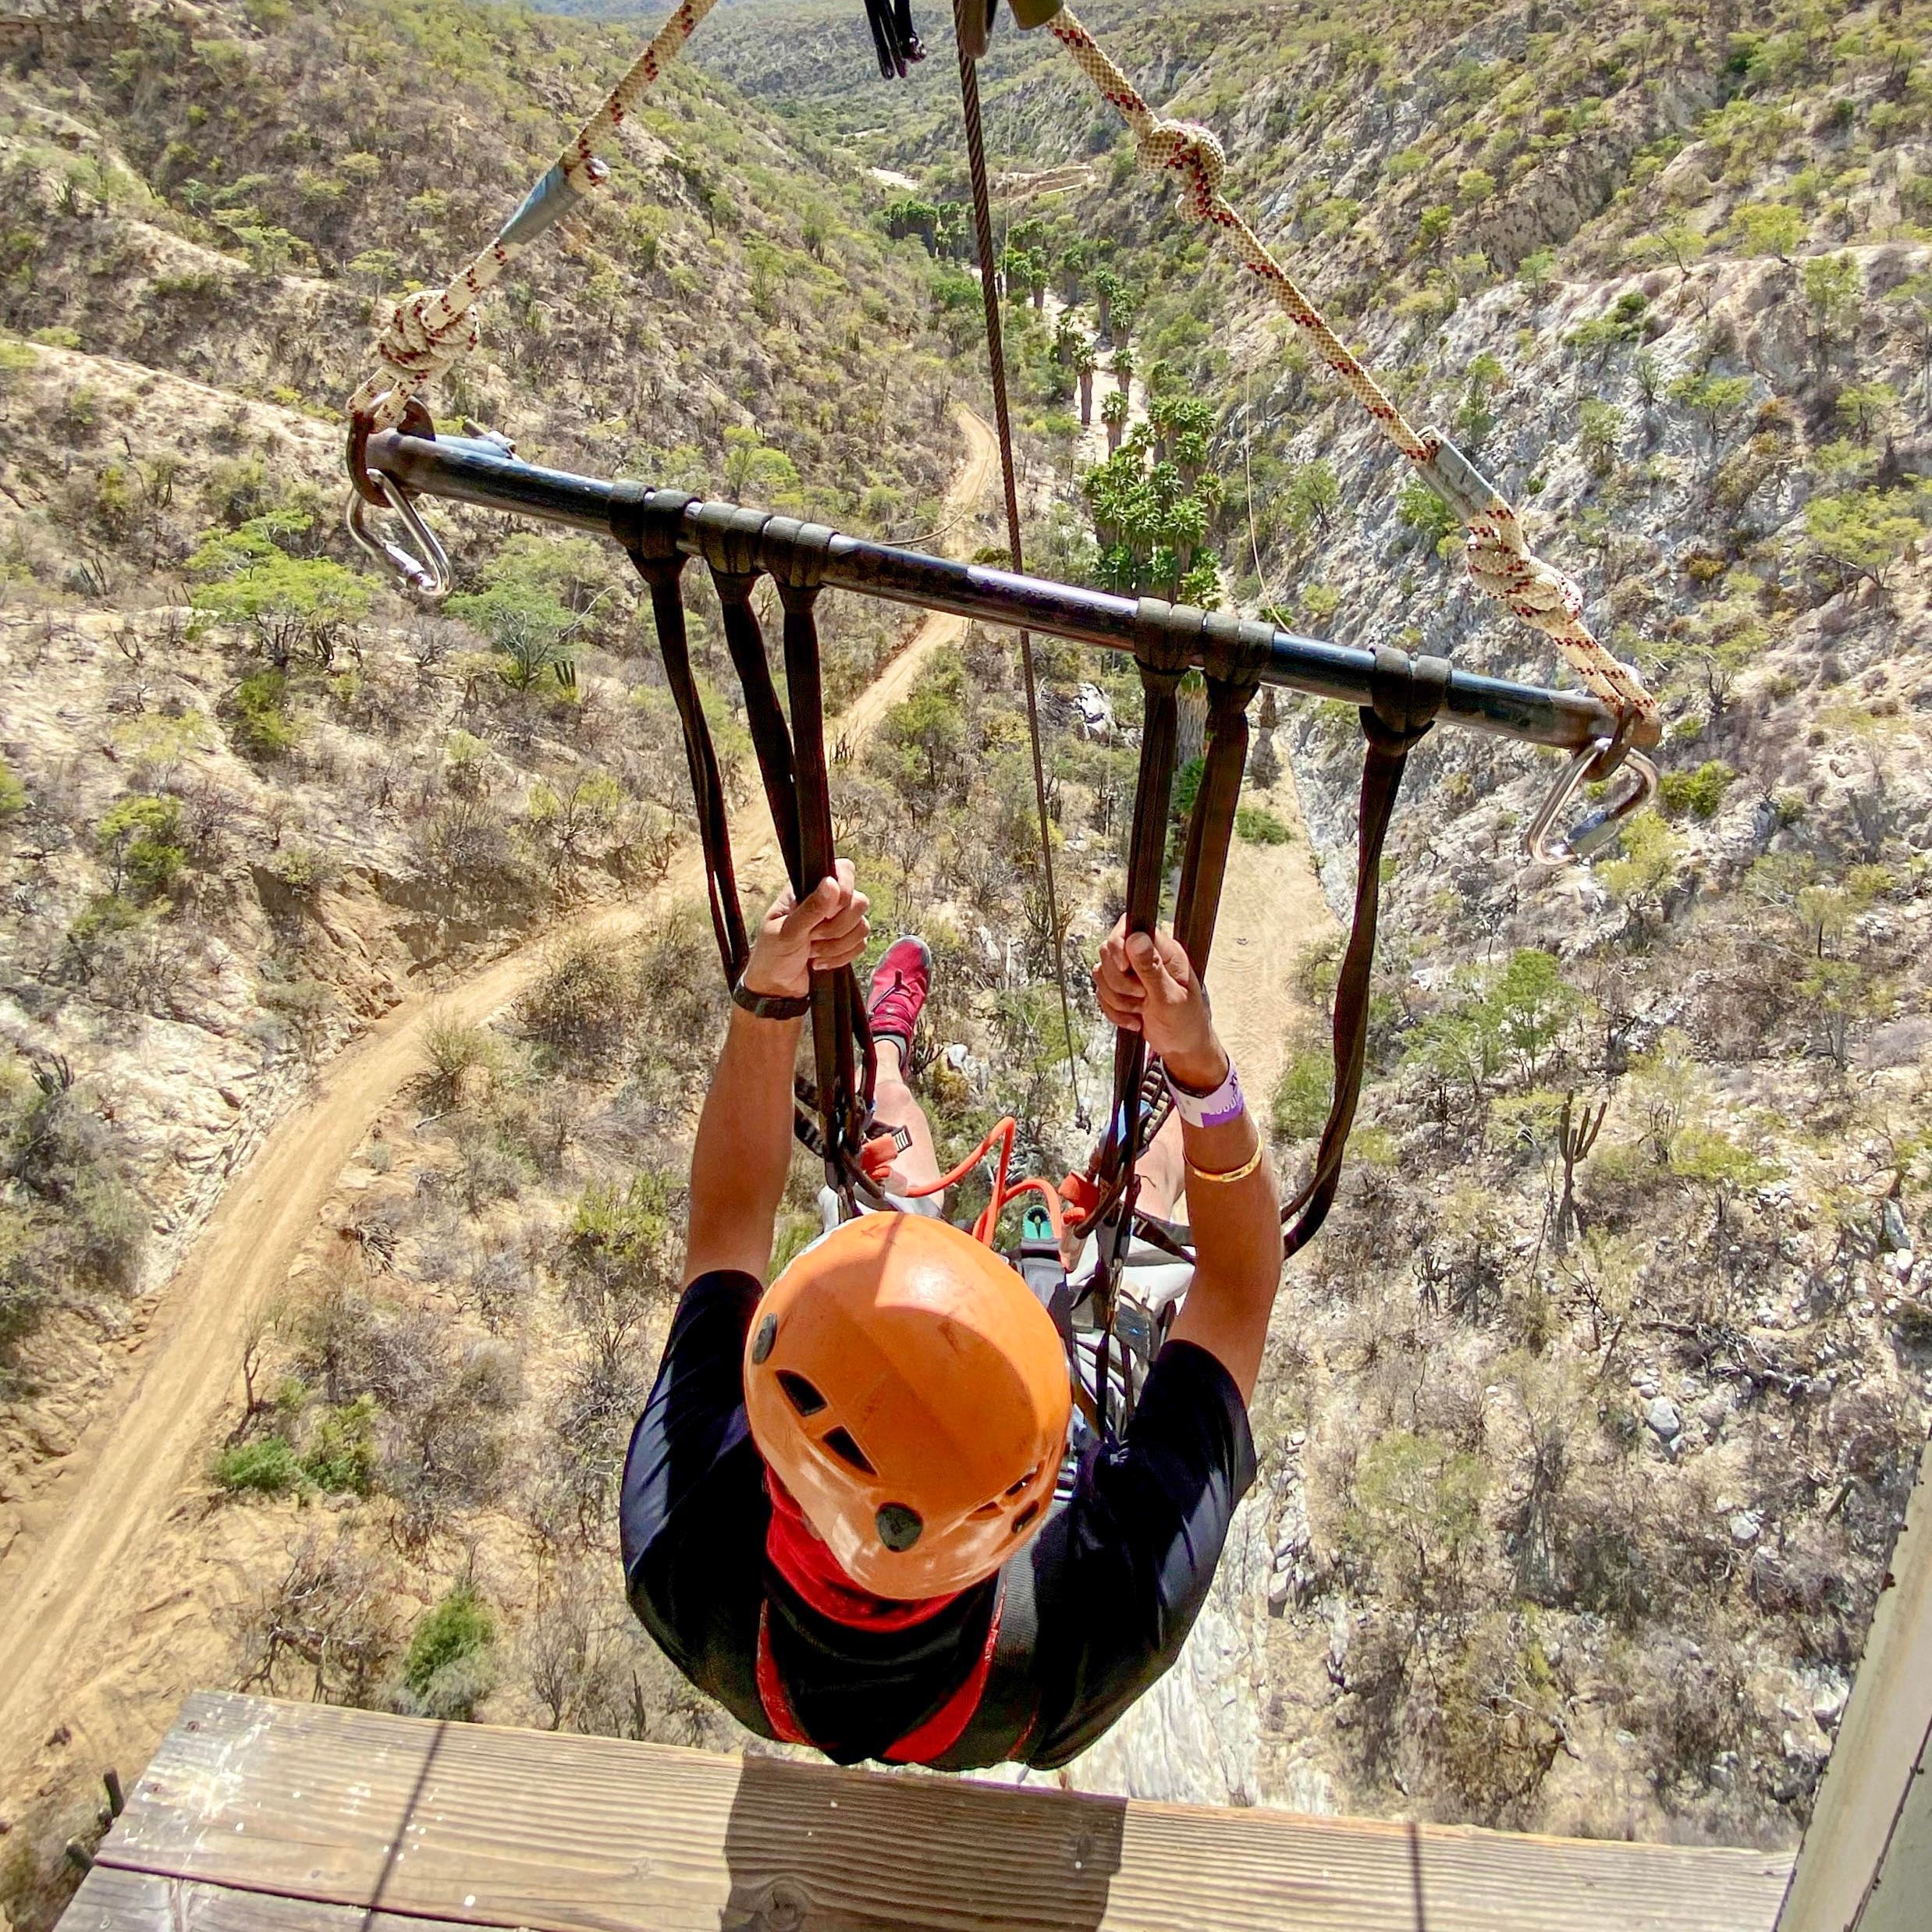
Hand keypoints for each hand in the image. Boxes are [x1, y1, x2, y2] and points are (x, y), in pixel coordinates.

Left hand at [743, 860, 869, 1000]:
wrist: (777, 988)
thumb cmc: (773, 955)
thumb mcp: (787, 931)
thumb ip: (811, 908)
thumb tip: (832, 883)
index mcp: (808, 889)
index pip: (843, 870)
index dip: (844, 890)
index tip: (828, 912)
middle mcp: (828, 902)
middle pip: (859, 901)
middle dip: (836, 927)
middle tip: (812, 937)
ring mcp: (839, 922)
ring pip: (862, 926)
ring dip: (837, 945)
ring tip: (813, 951)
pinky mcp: (846, 942)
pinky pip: (861, 945)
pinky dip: (842, 957)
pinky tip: (820, 961)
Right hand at [1093, 918, 1225, 1088]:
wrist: (1182, 1049)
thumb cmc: (1186, 1024)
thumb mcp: (1169, 998)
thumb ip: (1151, 968)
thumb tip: (1136, 938)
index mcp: (1165, 951)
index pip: (1129, 927)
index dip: (1118, 946)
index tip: (1124, 968)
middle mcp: (1146, 957)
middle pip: (1108, 951)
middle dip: (1119, 981)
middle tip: (1142, 996)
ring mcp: (1132, 973)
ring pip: (1101, 973)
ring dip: (1117, 998)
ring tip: (1140, 1009)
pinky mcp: (1122, 989)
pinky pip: (1101, 992)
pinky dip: (1113, 1010)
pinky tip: (1134, 1018)